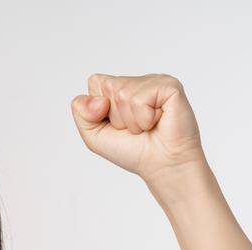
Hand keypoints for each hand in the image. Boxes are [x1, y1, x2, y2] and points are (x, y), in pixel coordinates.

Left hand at [71, 73, 204, 178]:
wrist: (163, 166)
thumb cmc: (135, 151)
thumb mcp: (94, 135)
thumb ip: (81, 113)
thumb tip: (99, 100)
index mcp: (122, 88)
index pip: (95, 82)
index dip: (99, 109)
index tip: (119, 125)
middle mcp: (139, 81)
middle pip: (108, 87)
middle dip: (117, 117)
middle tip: (136, 129)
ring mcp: (155, 81)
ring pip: (123, 94)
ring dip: (132, 121)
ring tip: (148, 127)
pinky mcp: (170, 86)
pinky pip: (140, 100)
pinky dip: (145, 119)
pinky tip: (158, 122)